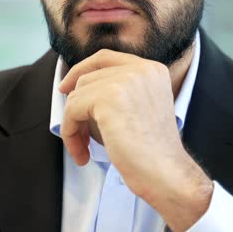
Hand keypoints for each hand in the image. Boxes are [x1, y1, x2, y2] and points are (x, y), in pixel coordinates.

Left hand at [58, 49, 212, 231]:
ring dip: (73, 124)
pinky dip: (70, 132)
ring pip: (77, 94)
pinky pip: (72, 109)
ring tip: (83, 149)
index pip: (105, 57)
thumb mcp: (137, 110)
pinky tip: (82, 154)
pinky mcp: (108, 98)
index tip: (65, 88)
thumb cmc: (151, 152)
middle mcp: (141, 68)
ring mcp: (125, 80)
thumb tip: (72, 89)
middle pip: (87, 77)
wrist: (166, 174)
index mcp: (152, 69)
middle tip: (78, 136)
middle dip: (76, 107)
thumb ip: (115, 92)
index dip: (81, 69)